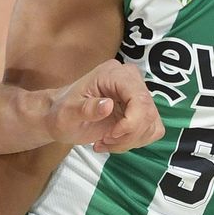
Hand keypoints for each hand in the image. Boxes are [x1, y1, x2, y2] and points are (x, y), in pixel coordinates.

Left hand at [43, 58, 164, 152]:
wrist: (61, 116)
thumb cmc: (62, 111)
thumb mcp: (68, 113)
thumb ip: (86, 108)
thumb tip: (108, 105)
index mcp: (114, 74)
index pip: (139, 98)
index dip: (131, 123)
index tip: (110, 135)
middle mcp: (130, 80)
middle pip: (148, 113)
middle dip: (128, 135)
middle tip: (105, 140)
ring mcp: (138, 94)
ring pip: (152, 124)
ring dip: (130, 141)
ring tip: (106, 140)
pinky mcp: (141, 110)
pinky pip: (152, 130)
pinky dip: (135, 141)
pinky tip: (115, 140)